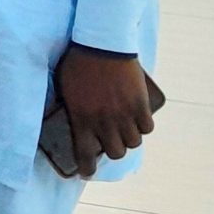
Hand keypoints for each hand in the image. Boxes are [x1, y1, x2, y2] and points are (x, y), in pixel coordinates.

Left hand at [55, 44, 155, 177]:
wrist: (102, 42)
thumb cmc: (78, 61)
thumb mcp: (65, 87)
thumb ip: (71, 107)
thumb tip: (74, 120)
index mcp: (81, 118)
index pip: (84, 154)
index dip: (87, 168)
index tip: (88, 172)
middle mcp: (104, 122)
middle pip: (115, 152)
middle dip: (113, 149)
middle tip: (111, 141)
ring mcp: (124, 114)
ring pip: (133, 142)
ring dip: (129, 138)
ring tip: (126, 129)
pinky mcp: (140, 104)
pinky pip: (147, 127)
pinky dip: (144, 126)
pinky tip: (139, 120)